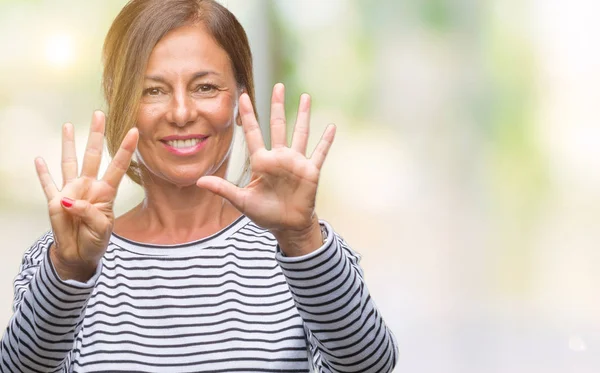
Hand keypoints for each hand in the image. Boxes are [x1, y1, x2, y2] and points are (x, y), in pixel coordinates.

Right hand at [35, 111, 137, 281]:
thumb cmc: (96, 241)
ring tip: (68, 125)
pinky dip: (42, 173)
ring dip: (68, 145)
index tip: (135, 131)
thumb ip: (89, 214)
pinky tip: (39, 159)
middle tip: (99, 114)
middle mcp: (89, 187)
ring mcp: (71, 192)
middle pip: (93, 155)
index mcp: (106, 193)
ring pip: (69, 162)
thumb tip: (70, 201)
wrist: (79, 255)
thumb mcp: (100, 229)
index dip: (126, 149)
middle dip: (96, 135)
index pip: (118, 166)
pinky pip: (47, 184)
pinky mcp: (55, 201)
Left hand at [196, 83, 334, 255]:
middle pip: (278, 125)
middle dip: (278, 106)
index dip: (248, 115)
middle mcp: (279, 157)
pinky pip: (320, 153)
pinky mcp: (310, 171)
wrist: (288, 226)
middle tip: (279, 86)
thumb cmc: (265, 214)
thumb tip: (199, 182)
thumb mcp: (242, 201)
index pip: (253, 133)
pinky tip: (332, 127)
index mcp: (262, 162)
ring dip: (303, 116)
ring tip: (306, 97)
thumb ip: (223, 189)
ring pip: (300, 133)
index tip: (243, 96)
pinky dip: (326, 141)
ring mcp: (296, 162)